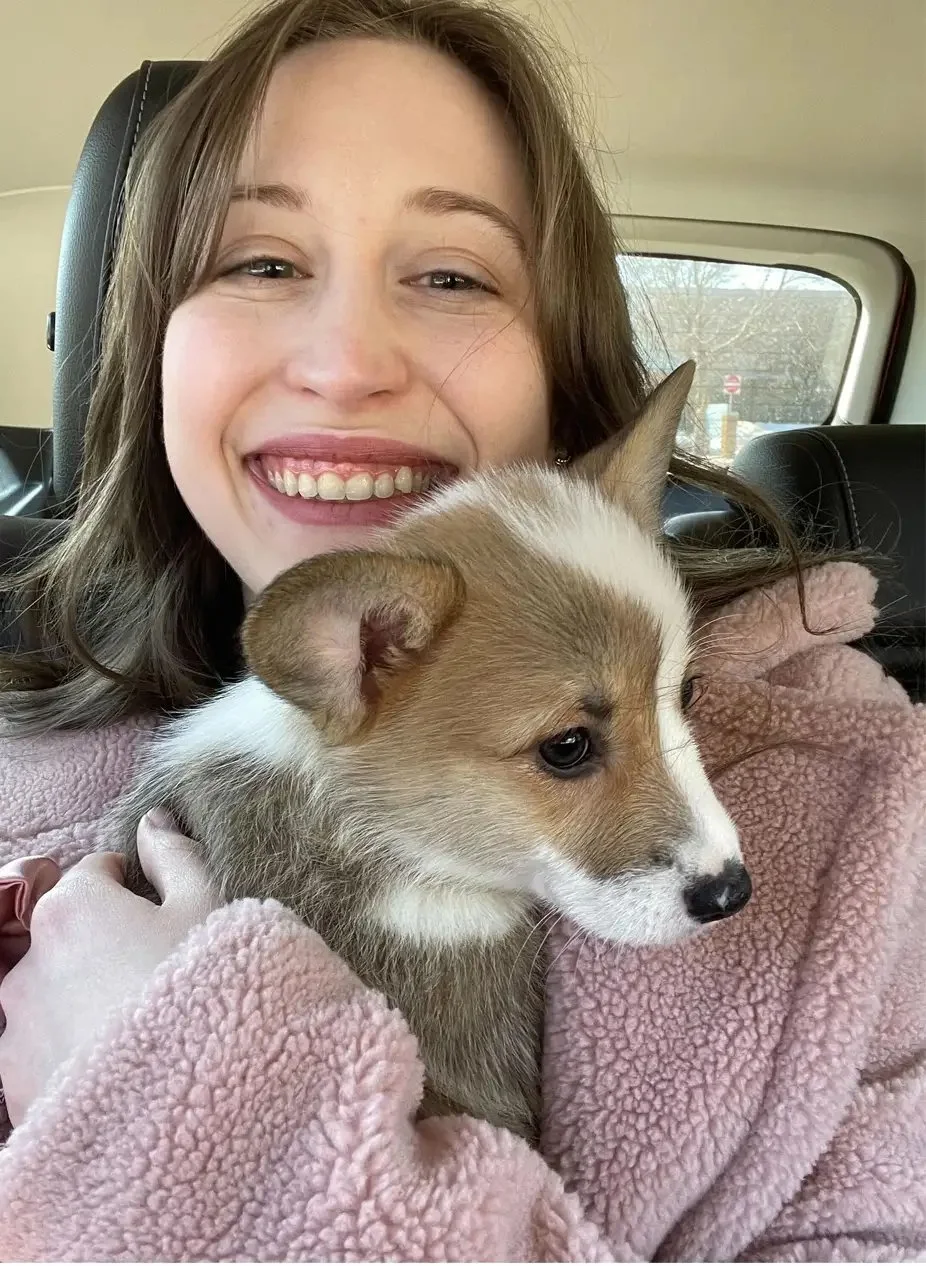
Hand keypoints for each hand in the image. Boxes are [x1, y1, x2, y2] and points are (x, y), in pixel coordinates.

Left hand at [0, 810, 220, 1126]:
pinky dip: (68, 1047)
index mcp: (73, 905)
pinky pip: (41, 1047)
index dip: (133, 888)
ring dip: (80, 995)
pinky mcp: (13, 1081)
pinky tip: (116, 1064)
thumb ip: (176, 857)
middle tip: (155, 975)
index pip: (95, 872)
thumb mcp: (208, 909)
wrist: (184, 1110)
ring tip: (136, 1027)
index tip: (162, 915)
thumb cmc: (204, 995)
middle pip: (66, 933)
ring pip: (49, 991)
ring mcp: (15, 1024)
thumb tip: (153, 820)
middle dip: (102, 943)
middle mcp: (29, 958)